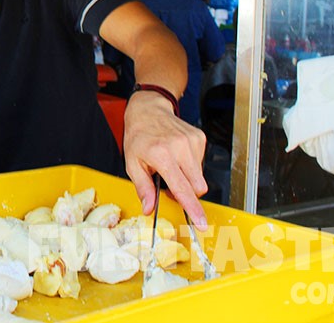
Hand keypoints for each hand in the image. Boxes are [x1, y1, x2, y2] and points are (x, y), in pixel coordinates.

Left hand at [122, 91, 208, 229]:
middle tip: (170, 184)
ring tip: (171, 164)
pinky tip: (178, 155)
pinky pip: (201, 163)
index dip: (192, 208)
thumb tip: (149, 208)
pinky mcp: (200, 138)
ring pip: (199, 177)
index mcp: (161, 155)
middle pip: (197, 187)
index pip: (182, 188)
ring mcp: (192, 142)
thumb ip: (142, 188)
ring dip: (187, 177)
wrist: (148, 110)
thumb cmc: (139, 136)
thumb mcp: (132, 163)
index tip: (201, 222)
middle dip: (187, 193)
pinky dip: (190, 165)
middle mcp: (179, 148)